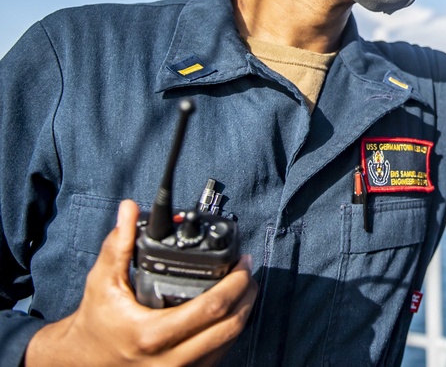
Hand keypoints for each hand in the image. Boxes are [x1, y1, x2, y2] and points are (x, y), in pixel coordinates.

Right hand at [26, 200, 256, 366]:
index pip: (212, 309)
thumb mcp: (103, 281)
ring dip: (243, 313)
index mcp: (152, 334)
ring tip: (244, 288)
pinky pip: (218, 355)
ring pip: (228, 343)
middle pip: (230, 327)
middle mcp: (169, 359)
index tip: (242, 263)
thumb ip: (119, 243)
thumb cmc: (95, 322)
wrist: (81, 361)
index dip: (236, 283)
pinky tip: (229, 312)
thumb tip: (130, 209)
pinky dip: (228, 332)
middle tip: (248, 273)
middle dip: (247, 296)